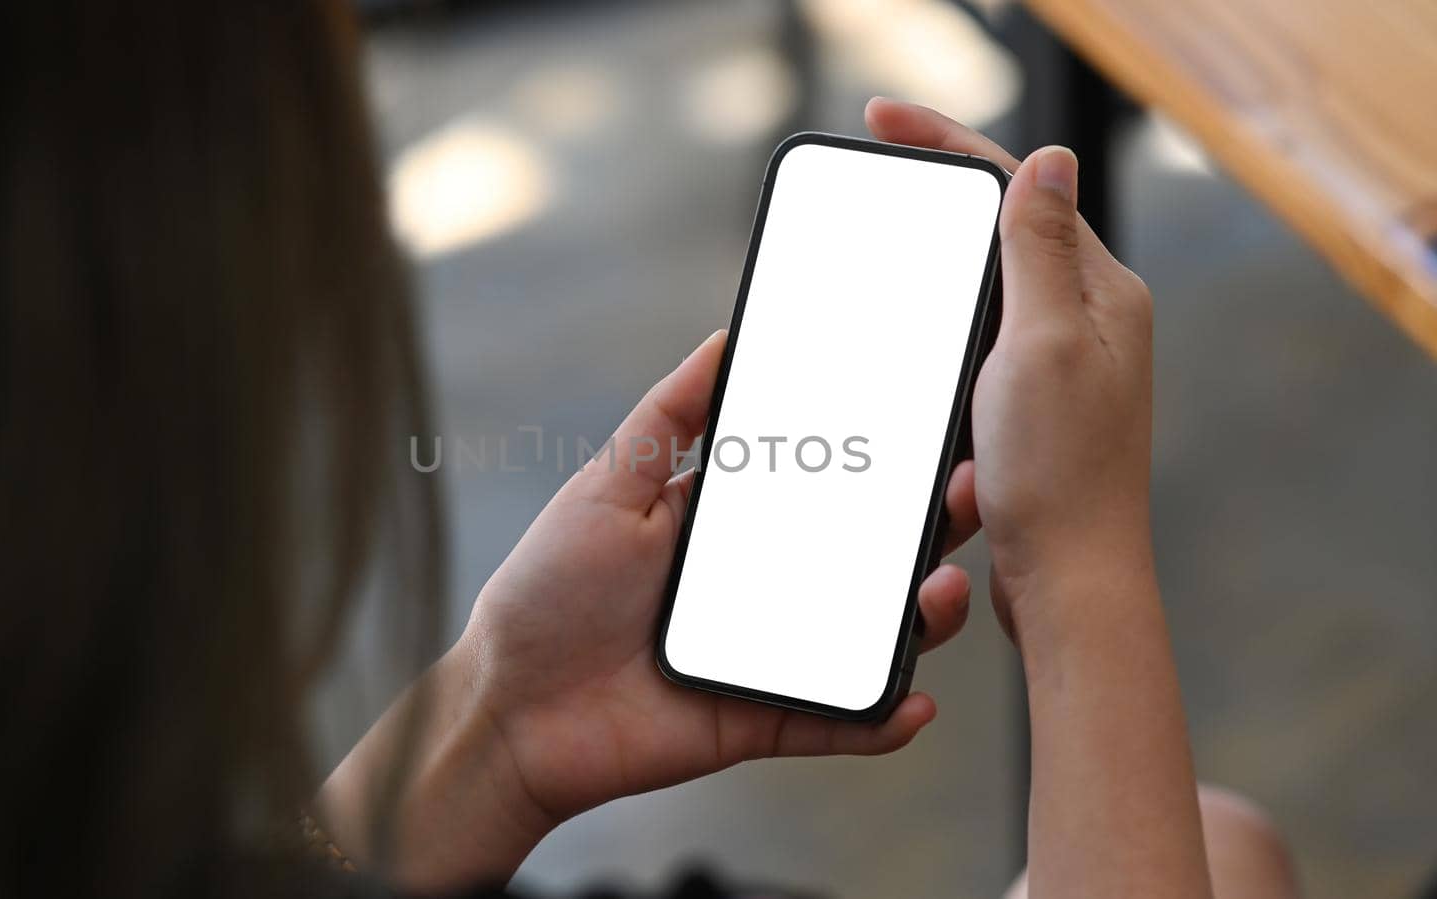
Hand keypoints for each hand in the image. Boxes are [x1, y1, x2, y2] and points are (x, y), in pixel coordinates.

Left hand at [322, 331, 982, 891]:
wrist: (507, 709)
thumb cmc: (546, 592)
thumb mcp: (608, 487)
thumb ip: (668, 419)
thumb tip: (726, 339)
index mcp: (733, 527)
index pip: (825, 488)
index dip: (881, 463)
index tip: (933, 427)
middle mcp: (764, 587)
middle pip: (866, 557)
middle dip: (927, 526)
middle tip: (966, 492)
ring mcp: (772, 656)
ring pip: (869, 636)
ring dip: (923, 616)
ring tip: (944, 589)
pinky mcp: (764, 721)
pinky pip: (837, 724)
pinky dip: (881, 720)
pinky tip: (915, 703)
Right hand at [864, 102, 1213, 898]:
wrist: (1069, 583)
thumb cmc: (1059, 474)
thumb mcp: (1044, 343)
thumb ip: (1042, 249)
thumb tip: (1048, 159)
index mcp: (1102, 293)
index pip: (1022, 188)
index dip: (949, 145)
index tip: (883, 122)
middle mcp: (1092, 322)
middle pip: (1010, 227)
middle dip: (944, 189)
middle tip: (879, 163)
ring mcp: (1065, 367)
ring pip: (994, 285)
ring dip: (942, 255)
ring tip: (884, 235)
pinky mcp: (1035, 410)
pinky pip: (985, 341)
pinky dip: (943, 322)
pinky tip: (906, 331)